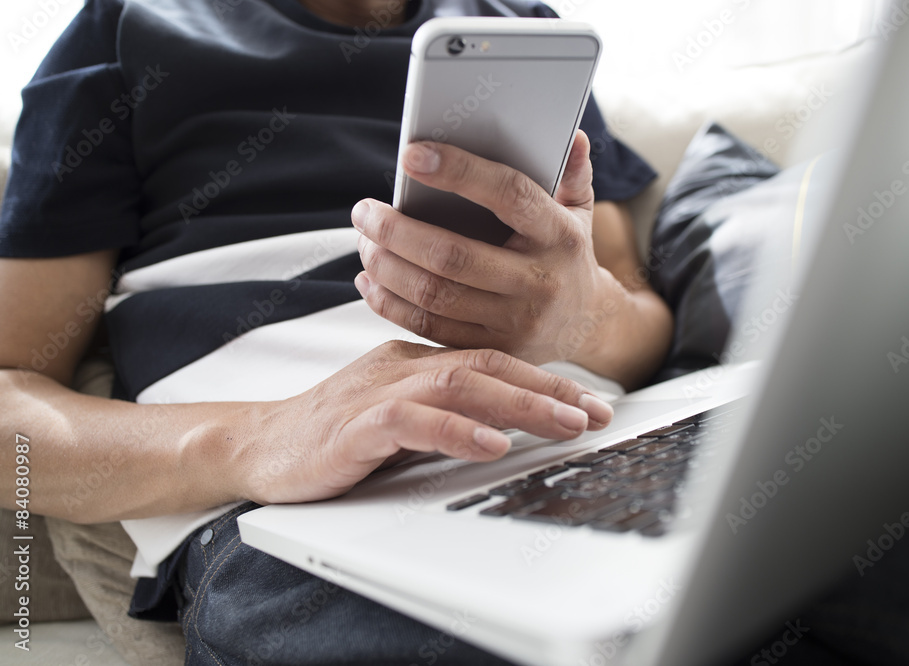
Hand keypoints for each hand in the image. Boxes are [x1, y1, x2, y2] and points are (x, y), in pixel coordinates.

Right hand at [230, 341, 613, 504]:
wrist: (256, 445)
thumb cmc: (329, 433)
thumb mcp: (396, 414)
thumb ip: (441, 410)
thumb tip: (505, 426)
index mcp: (414, 363)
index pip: (490, 360)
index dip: (544, 380)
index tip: (590, 403)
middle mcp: (402, 370)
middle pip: (486, 366)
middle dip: (548, 390)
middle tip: (596, 411)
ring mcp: (378, 395)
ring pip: (459, 386)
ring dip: (519, 404)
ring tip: (565, 424)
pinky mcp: (354, 427)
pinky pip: (412, 423)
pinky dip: (456, 431)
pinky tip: (491, 444)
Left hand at [352, 131, 627, 369]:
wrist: (587, 325)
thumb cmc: (567, 255)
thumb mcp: (580, 212)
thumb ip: (572, 173)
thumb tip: (572, 136)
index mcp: (560, 236)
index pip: (509, 195)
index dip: (459, 173)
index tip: (411, 155)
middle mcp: (540, 282)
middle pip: (454, 256)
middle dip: (397, 231)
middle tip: (365, 212)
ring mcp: (516, 323)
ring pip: (434, 295)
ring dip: (387, 267)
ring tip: (364, 242)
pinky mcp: (492, 351)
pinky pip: (429, 329)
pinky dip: (390, 305)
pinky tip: (370, 281)